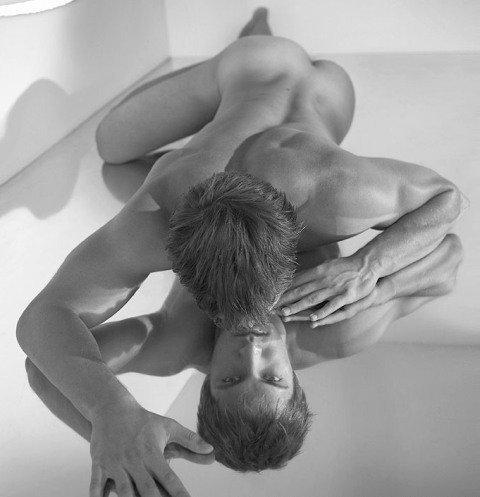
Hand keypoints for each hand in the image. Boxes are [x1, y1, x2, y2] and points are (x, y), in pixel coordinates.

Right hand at [89, 403, 213, 496]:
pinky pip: (95, 485)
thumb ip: (190, 440)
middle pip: (147, 489)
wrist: (112, 408)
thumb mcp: (169, 427)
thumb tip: (211, 450)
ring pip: (123, 491)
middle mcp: (135, 460)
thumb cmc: (143, 420)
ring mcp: (116, 464)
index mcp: (152, 453)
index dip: (179, 493)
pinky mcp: (99, 465)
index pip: (169, 478)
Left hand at [276, 256, 378, 326]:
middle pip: (300, 290)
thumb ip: (311, 273)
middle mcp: (323, 279)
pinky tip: (312, 319)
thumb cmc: (345, 266)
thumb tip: (295, 278)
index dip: (283, 290)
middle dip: (285, 299)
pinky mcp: (346, 296)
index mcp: (317, 271)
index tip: (270, 296)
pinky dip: (322, 312)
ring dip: (298, 306)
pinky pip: (332, 306)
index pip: (296, 281)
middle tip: (270, 306)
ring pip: (312, 298)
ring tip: (285, 313)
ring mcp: (334, 288)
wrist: (368, 264)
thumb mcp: (326, 266)